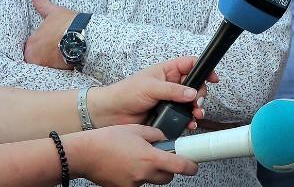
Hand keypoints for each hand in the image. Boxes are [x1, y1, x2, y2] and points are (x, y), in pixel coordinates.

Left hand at [24, 0, 75, 68]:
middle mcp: (35, 57)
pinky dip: (63, 65)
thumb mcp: (54, 12)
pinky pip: (59, 69)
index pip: (31, 48)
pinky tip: (70, 59)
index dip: (41, 45)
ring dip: (54, 61)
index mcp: (31, 44)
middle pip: (38, 58)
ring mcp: (47, 65)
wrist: (82, 35)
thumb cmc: (67, 24)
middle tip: (58, 48)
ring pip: (48, 65)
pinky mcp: (59, 70)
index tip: (50, 42)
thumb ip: (42, 4)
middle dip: (46, 54)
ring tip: (65, 53)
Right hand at [63, 125, 197, 185]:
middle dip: (170, 169)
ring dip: (152, 172)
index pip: (180, 166)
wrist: (83, 154)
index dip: (190, 166)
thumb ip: (156, 135)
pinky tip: (128, 165)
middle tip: (164, 158)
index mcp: (151, 158)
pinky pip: (136, 183)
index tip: (194, 165)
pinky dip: (137, 176)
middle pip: (167, 177)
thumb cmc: (107, 139)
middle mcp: (143, 174)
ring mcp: (132, 184)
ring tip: (139, 159)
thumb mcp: (138, 129)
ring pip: (152, 181)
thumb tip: (164, 139)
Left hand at [90, 57, 217, 128]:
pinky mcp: (167, 114)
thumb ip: (173, 90)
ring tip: (196, 115)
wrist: (110, 114)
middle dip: (200, 95)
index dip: (204, 69)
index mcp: (168, 71)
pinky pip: (183, 117)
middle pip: (195, 86)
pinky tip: (189, 124)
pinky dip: (188, 121)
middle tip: (198, 103)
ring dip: (196, 109)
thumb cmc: (126, 93)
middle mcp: (172, 84)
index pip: (191, 64)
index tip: (212, 79)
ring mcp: (170, 100)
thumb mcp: (151, 87)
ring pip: (191, 103)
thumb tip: (192, 93)